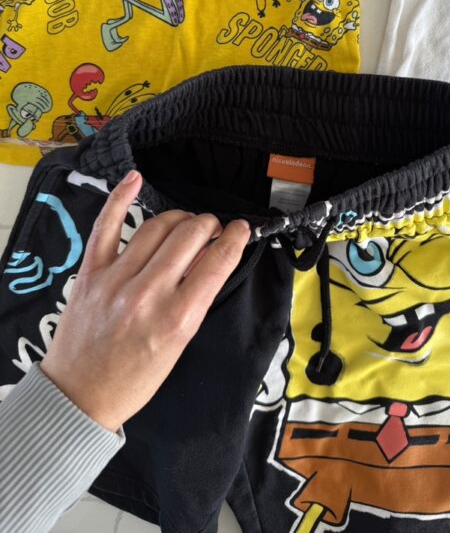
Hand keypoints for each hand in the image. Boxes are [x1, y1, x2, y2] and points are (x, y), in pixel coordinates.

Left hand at [40, 170, 249, 431]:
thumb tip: (211, 258)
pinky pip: (106, 225)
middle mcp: (148, 294)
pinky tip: (136, 180)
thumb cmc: (134, 379)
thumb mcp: (180, 345)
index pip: (217, 261)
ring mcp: (116, 279)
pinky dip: (120, 197)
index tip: (241, 229)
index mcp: (177, 318)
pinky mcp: (91, 272)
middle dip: (209, 225)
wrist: (80, 396)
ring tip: (187, 223)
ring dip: (180, 218)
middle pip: (190, 235)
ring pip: (157, 226)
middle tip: (213, 229)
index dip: (236, 238)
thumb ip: (196, 300)